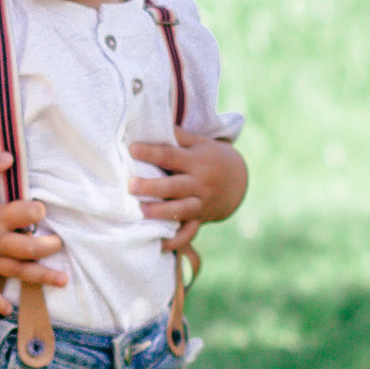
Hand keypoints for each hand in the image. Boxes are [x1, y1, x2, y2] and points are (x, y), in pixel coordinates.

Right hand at [0, 147, 66, 311]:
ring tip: (62, 279)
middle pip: (26, 247)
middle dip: (47, 246)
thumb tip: (9, 155)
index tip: (41, 209)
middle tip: (58, 243)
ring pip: (16, 270)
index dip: (35, 211)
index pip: (22, 214)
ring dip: (40, 275)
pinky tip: (8, 310)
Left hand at [129, 135, 247, 251]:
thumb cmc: (210, 156)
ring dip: (162, 212)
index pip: (171, 156)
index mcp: (196, 161)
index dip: (152, 152)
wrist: (237, 180)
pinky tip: (160, 245)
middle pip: (175, 186)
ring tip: (141, 212)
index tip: (132, 149)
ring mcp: (200, 203)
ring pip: (181, 210)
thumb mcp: (200, 142)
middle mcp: (199, 183)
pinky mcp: (200, 218)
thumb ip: (178, 135)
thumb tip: (154, 122)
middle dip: (153, 187)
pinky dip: (177, 241)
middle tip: (132, 186)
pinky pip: (189, 232)